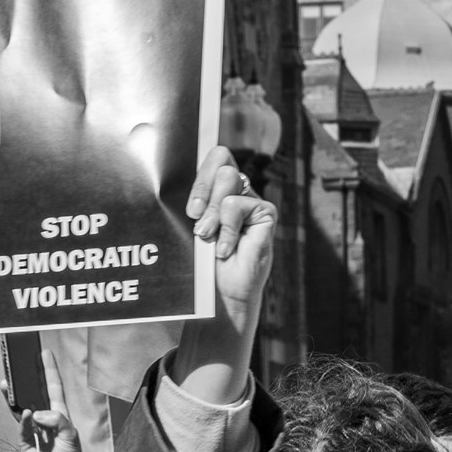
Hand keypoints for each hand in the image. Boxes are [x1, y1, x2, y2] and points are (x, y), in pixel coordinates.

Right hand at [19, 348, 84, 451]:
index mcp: (60, 415)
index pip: (53, 388)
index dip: (49, 371)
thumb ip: (57, 420)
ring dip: (15, 396)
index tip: (44, 354)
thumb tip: (37, 412)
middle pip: (34, 394)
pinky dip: (23, 419)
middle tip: (20, 363)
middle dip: (27, 379)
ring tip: (8, 383)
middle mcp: (45, 419)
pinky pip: (22, 426)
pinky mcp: (24, 441)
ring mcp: (33, 429)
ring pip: (22, 407)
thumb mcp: (71, 436)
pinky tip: (26, 412)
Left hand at [173, 146, 275, 404]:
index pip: (217, 156)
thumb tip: (186, 179)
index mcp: (219, 188)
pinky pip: (238, 205)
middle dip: (202, 191)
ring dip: (212, 213)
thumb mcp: (191, 226)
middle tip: (195, 221)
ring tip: (208, 237)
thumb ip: (194, 201)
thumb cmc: (201, 262)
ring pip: (229, 179)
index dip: (202, 173)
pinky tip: (226, 249)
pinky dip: (227, 229)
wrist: (219, 294)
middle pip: (222, 162)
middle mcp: (238, 190)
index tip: (190, 207)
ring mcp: (253, 201)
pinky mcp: (265, 214)